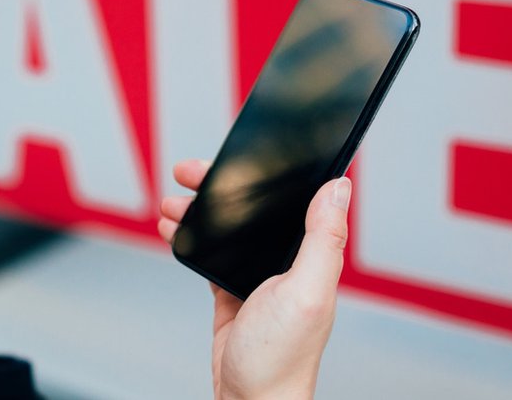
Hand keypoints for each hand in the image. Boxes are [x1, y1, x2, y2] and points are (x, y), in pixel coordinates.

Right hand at [159, 160, 350, 399]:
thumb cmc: (282, 357)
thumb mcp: (306, 292)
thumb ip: (323, 240)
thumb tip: (340, 186)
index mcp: (311, 257)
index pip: (292, 199)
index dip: (263, 171)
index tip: (235, 154)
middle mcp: (286, 263)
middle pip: (251, 208)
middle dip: (217, 187)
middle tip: (187, 172)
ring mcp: (257, 278)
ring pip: (226, 229)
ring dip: (198, 212)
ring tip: (171, 203)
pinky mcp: (233, 293)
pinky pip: (210, 255)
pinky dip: (190, 239)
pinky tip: (174, 230)